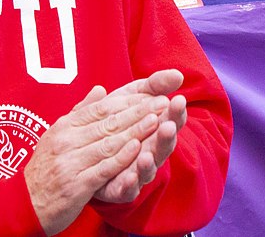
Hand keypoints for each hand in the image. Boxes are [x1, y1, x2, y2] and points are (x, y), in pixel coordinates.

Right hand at [25, 82, 171, 234]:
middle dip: (138, 112)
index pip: (101, 109)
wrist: (24, 203)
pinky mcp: (76, 185)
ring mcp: (70, 162)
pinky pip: (103, 169)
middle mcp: (67, 140)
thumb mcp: (57, 135)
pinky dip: (121, 158)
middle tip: (162, 102)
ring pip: (109, 143)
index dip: (128, 101)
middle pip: (108, 123)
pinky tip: (138, 149)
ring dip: (135, 131)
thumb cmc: (45, 168)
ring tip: (157, 120)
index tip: (151, 93)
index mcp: (65, 126)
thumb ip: (81, 112)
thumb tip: (100, 89)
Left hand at [93, 70, 187, 203]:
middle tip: (168, 124)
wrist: (86, 151)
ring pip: (148, 168)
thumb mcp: (133, 96)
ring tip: (147, 154)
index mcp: (155, 129)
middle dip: (166, 135)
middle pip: (163, 144)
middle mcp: (150, 151)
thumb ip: (154, 85)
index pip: (170, 119)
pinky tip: (129, 177)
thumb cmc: (117, 120)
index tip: (178, 100)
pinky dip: (130, 184)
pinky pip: (128, 189)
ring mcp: (137, 171)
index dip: (175, 112)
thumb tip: (178, 74)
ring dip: (148, 162)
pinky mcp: (121, 189)